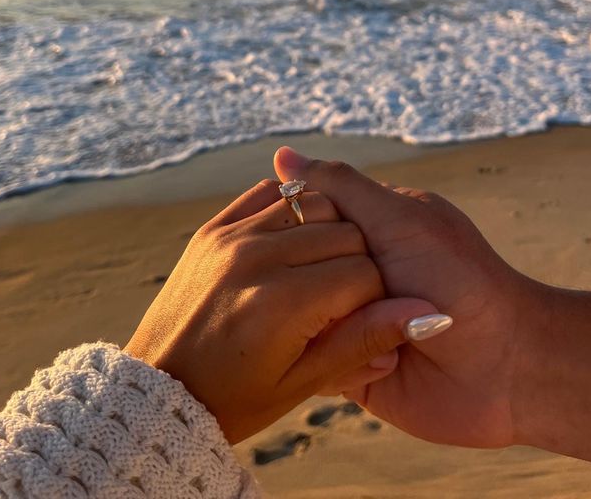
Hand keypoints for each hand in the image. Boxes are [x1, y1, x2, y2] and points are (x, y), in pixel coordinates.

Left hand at [126, 178, 435, 442]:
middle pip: (346, 232)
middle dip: (357, 264)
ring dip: (329, 233)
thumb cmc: (233, 398)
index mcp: (281, 303)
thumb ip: (365, 341)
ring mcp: (230, 236)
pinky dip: (293, 208)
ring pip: (314, 203)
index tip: (357, 321)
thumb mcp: (303, 382)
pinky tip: (293, 244)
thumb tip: (431, 315)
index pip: (364, 273)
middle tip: (338, 302)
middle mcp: (255, 257)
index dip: (374, 300)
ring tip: (316, 273)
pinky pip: (271, 192)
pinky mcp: (213, 227)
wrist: (158, 389)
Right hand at [274, 148, 533, 448]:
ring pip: (296, 320)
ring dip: (330, 325)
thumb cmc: (459, 278)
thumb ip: (340, 187)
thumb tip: (280, 153)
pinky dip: (341, 361)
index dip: (292, 228)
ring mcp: (351, 322)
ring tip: (378, 327)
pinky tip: (384, 358)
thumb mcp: (398, 218)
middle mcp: (352, 275)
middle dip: (310, 282)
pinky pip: (316, 364)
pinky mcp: (353, 367)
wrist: (509, 363)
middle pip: (294, 271)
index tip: (291, 236)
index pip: (300, 220)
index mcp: (364, 230)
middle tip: (365, 287)